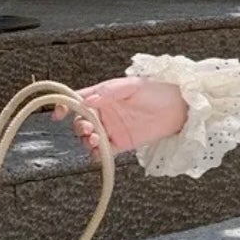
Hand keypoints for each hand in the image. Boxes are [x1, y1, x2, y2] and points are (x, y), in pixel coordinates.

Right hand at [53, 77, 187, 160]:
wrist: (180, 108)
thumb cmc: (158, 91)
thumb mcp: (132, 86)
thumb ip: (108, 93)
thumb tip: (85, 101)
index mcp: (103, 96)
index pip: (78, 100)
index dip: (65, 106)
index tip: (59, 113)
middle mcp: (104, 113)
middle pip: (80, 121)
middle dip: (79, 125)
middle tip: (88, 127)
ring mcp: (111, 129)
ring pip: (88, 137)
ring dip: (85, 139)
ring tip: (95, 138)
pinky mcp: (120, 144)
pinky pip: (102, 152)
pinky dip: (95, 153)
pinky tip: (97, 150)